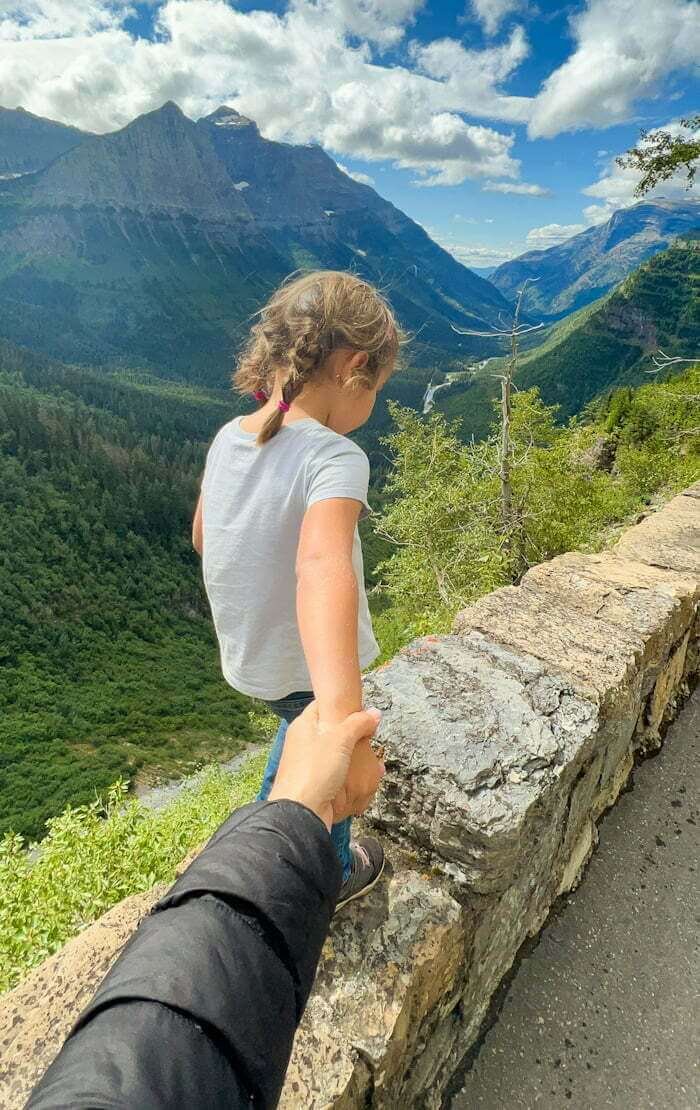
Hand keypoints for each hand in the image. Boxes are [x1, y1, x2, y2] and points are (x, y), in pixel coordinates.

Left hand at [269, 702, 383, 829]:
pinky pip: (338, 776)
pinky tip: (369, 778)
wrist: (301, 813)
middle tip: (372, 738)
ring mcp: (310, 766)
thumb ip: (357, 723)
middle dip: (355, 737)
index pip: (322, 706)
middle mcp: (304, 744)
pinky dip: (353, 776)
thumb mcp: (339, 739)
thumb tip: (374, 713)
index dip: (342, 706)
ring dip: (357, 759)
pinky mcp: (317, 785)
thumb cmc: (314, 770)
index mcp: (304, 726)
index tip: (360, 709)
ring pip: (338, 756)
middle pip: (333, 733)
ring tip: (376, 761)